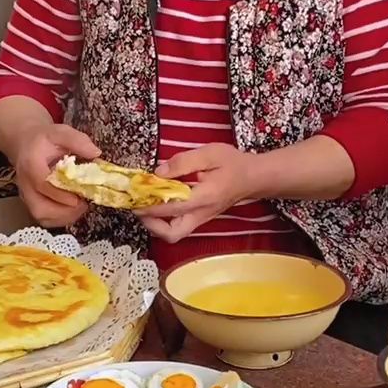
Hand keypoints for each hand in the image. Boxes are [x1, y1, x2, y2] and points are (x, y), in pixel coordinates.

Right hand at [9, 123, 101, 227]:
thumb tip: (96, 154)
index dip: (61, 194)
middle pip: (39, 208)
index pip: (42, 184)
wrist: (25, 144)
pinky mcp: (32, 203)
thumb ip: (77, 141)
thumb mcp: (60, 132)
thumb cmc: (44, 139)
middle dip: (64, 212)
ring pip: (42, 217)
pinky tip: (74, 209)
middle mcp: (25, 184)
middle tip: (83, 204)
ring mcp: (27, 196)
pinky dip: (62, 219)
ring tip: (82, 206)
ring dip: (65, 217)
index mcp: (31, 164)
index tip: (79, 198)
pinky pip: (45, 219)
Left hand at [137, 144, 265, 243]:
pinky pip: (177, 227)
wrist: (252, 178)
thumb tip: (158, 172)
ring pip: (174, 234)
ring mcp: (200, 219)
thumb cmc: (233, 164)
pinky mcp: (199, 219)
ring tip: (145, 205)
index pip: (174, 207)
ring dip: (155, 225)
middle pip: (173, 234)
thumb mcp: (210, 153)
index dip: (151, 204)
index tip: (134, 197)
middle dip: (151, 224)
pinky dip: (163, 220)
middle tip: (139, 206)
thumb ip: (183, 162)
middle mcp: (202, 213)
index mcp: (205, 196)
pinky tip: (157, 204)